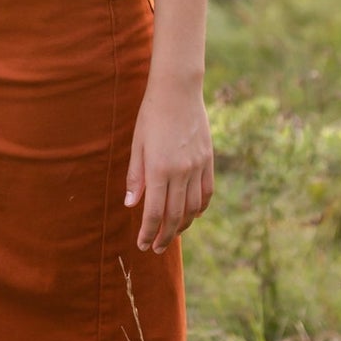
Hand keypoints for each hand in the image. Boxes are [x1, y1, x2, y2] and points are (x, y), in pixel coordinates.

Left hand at [123, 72, 214, 252]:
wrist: (178, 91)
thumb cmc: (151, 116)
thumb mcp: (137, 145)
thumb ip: (136, 177)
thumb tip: (132, 205)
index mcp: (159, 169)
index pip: (154, 213)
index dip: (148, 232)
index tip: (142, 245)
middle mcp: (181, 172)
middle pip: (175, 215)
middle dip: (164, 236)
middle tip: (156, 248)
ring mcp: (197, 166)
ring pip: (193, 208)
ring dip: (183, 226)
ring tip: (172, 234)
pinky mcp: (208, 160)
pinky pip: (207, 192)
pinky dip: (200, 208)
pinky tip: (192, 214)